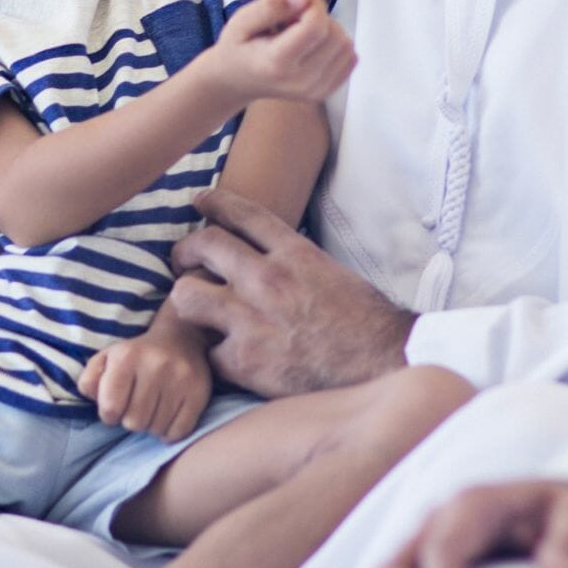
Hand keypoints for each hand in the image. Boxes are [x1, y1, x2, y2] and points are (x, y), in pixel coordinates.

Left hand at [78, 320, 211, 440]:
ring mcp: (180, 379)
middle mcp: (155, 366)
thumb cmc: (136, 355)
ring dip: (150, 426)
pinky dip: (169, 432)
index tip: (115, 408)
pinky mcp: (199, 392)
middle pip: (134, 422)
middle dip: (130, 420)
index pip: (110, 408)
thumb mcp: (106, 359)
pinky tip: (166, 417)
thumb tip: (93, 398)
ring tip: (152, 409)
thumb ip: (89, 380)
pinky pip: (179, 432)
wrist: (180, 339)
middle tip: (135, 408)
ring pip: (156, 429)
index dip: (109, 415)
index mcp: (127, 357)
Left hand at [167, 190, 413, 395]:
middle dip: (185, 251)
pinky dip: (213, 355)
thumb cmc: (367, 323)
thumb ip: (293, 260)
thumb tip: (266, 254)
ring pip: (186, 296)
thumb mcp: (332, 272)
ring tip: (191, 308)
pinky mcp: (245, 362)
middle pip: (204, 245)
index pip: (243, 213)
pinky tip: (222, 357)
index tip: (202, 202)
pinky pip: (206, 351)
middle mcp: (267, 280)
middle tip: (182, 261)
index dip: (215, 202)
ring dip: (186, 300)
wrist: (385, 366)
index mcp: (294, 253)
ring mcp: (251, 320)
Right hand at [208, 0, 354, 105]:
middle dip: (320, 17)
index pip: (316, 27)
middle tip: (295, 20)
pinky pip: (350, 60)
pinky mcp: (324, 93)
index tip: (297, 1)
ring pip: (346, 46)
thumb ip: (272, 6)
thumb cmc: (238, 47)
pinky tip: (314, 46)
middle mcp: (299, 81)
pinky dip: (336, 46)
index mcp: (277, 63)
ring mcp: (314, 91)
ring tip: (303, 33)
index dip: (313, 5)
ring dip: (329, 31)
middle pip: (335, 35)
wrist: (236, 81)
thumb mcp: (242, 19)